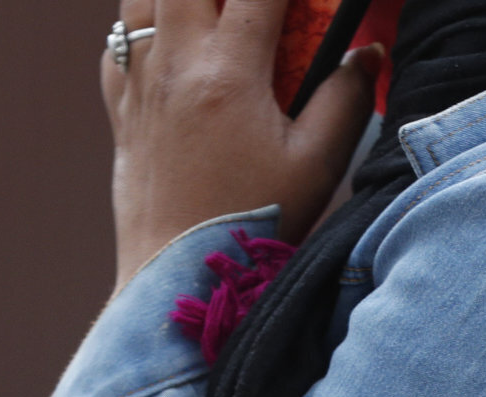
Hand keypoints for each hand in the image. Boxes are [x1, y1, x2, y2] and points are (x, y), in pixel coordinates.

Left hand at [102, 0, 382, 287]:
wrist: (179, 278)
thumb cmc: (254, 225)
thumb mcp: (317, 166)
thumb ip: (346, 100)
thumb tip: (367, 55)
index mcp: (228, 73)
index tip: (307, 1)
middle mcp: (174, 66)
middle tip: (253, 7)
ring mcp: (140, 85)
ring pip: (140, 0)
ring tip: (213, 15)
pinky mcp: (121, 112)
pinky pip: (119, 45)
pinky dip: (144, 31)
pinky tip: (173, 50)